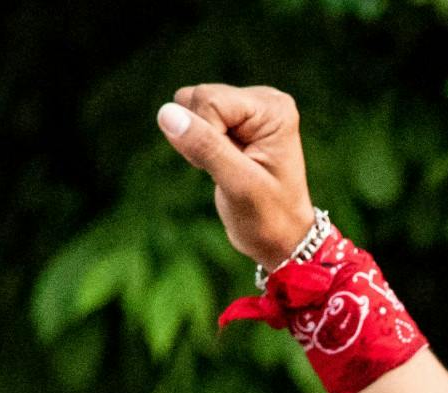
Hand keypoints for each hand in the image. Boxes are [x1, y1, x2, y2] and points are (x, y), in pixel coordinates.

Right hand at [156, 83, 316, 267]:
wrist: (280, 240)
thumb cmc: (269, 218)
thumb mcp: (239, 185)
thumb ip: (205, 147)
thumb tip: (167, 113)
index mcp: (273, 109)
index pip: (209, 100)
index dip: (207, 135)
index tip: (232, 167)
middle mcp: (263, 100)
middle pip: (198, 98)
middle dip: (202, 136)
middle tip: (230, 170)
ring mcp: (248, 108)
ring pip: (189, 105)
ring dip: (198, 140)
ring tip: (228, 167)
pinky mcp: (233, 118)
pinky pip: (190, 115)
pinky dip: (197, 142)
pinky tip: (222, 162)